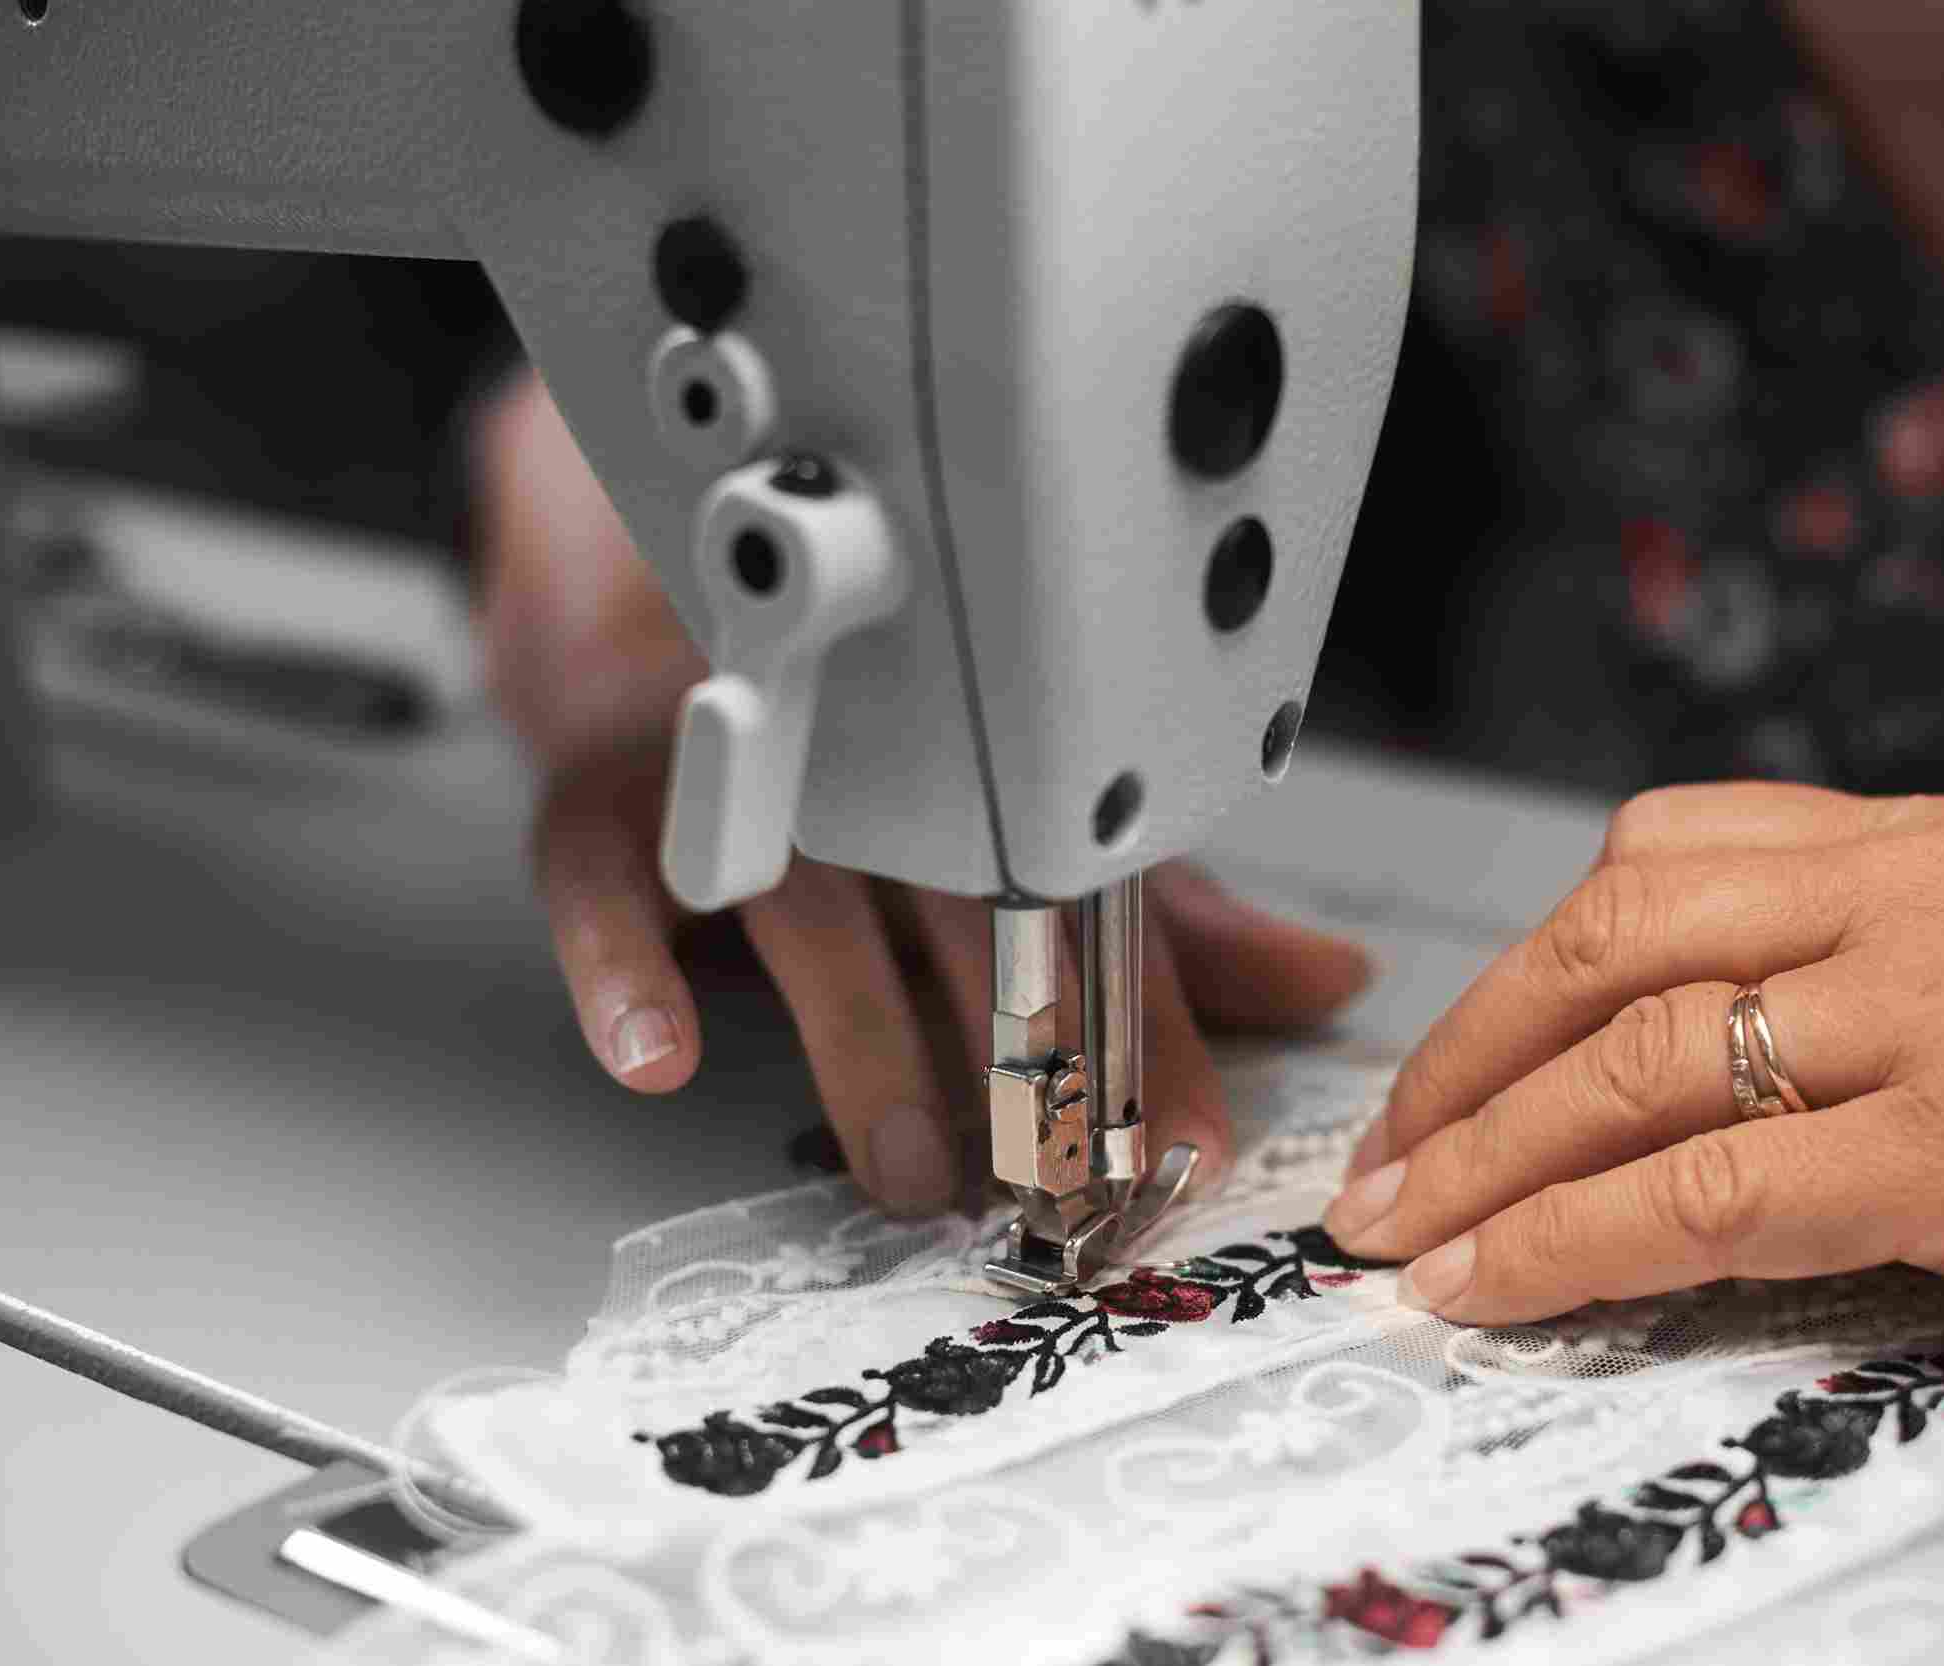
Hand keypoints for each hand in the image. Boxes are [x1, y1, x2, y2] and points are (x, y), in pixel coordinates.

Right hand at [473, 370, 1372, 1212]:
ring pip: (817, 915)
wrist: (673, 640)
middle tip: (1059, 1177)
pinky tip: (661, 1055)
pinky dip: (630, 970)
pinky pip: (613, 888)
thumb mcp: (1028, 841)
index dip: (1155, 1034)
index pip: (1099, 916)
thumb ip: (1172, 926)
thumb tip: (1329, 981)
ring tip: (908, 1167)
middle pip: (970, 919)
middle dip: (1026, 1054)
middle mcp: (879, 785)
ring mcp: (748, 796)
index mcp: (991, 790)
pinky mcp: (614, 808)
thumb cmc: (874, 764)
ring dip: (867, 1046)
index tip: (1192, 1147)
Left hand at [1324, 782, 1943, 1353]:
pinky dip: (1578, 1240)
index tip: (1453, 1059)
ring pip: (1639, 1061)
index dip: (1522, 968)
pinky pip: (1721, 1192)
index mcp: (1927, 839)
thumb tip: (1712, 1039)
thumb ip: (1880, 960)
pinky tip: (1500, 1282)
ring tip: (1402, 1234)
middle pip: (1609, 940)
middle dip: (1464, 1060)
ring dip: (1487, 1156)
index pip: (1656, 858)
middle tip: (1385, 1158)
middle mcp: (1919, 896)